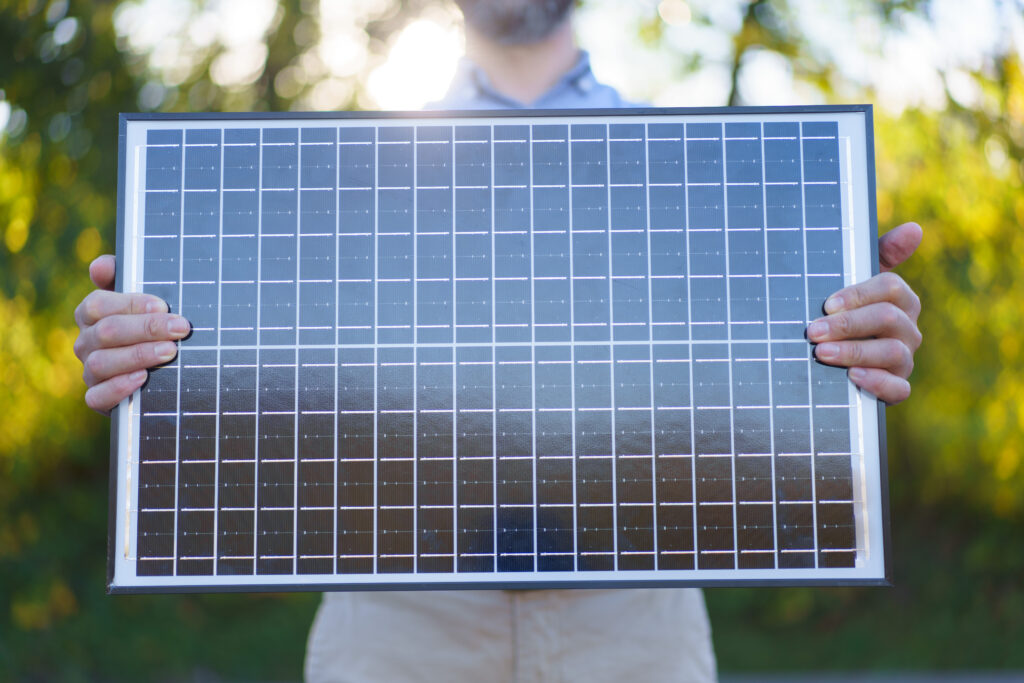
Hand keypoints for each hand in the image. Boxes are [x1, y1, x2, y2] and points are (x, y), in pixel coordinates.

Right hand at [73, 254, 190, 414]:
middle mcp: (86, 342)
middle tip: (180, 329)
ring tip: (170, 352)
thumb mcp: (146, 302)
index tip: (163, 306)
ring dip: (138, 355)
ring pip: (101, 363)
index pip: (98, 304)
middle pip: (106, 332)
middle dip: (146, 328)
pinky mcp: (98, 398)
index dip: (130, 304)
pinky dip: (119, 388)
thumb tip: (100, 266)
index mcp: (92, 315)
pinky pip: (97, 396)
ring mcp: (90, 371)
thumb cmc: (152, 328)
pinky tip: (143, 379)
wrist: (162, 375)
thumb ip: (124, 278)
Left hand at [807, 222, 922, 404]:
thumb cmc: (846, 313)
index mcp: (900, 300)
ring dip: (853, 352)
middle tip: (812, 331)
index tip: (826, 304)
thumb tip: (914, 228)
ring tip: (821, 354)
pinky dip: (876, 382)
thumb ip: (880, 254)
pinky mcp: (898, 386)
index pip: (890, 287)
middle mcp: (908, 328)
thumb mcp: (855, 283)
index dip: (858, 294)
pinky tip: (852, 378)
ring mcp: (904, 359)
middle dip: (847, 325)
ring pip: (890, 352)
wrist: (834, 362)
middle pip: (887, 319)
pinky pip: (898, 388)